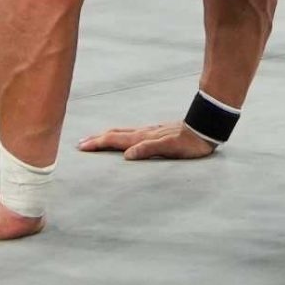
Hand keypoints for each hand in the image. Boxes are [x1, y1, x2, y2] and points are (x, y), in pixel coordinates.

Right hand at [78, 121, 218, 160]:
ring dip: (107, 135)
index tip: (82, 146)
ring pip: (123, 132)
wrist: (204, 128)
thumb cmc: (189, 143)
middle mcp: (144, 132)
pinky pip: (133, 133)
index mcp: (143, 138)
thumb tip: (127, 155)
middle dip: (97, 139)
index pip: (115, 140)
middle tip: (80, 143)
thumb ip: (149, 150)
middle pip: (115, 134)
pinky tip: (124, 138)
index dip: (98, 143)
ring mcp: (150, 131)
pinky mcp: (157, 132)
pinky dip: (121, 135)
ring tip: (96, 138)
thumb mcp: (170, 148)